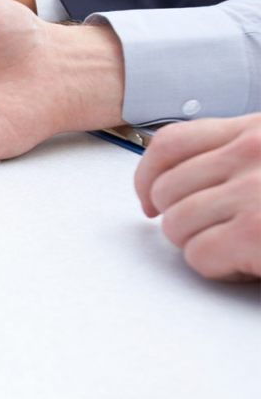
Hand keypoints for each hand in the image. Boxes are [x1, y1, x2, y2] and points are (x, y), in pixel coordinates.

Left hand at [134, 115, 260, 280]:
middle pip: (165, 189)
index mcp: (256, 130)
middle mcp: (253, 151)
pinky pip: (198, 255)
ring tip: (241, 248)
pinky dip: (220, 268)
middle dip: (182, 220)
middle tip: (218, 233)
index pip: (171, 142)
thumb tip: (173, 181)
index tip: (149, 199)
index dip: (147, 177)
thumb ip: (234, 159)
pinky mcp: (255, 232)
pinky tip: (250, 264)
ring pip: (175, 224)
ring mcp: (254, 190)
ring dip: (202, 245)